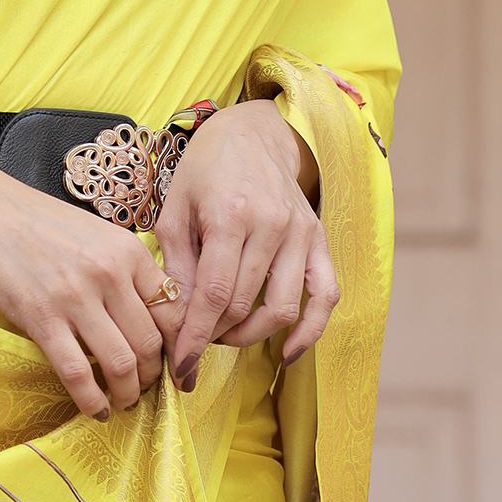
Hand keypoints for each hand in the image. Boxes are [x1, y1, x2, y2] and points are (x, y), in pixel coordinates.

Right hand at [0, 162, 184, 418]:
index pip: (173, 311)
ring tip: (123, 401)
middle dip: (153, 376)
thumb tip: (151, 316)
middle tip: (145, 387)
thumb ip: (127, 270)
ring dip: (127, 393)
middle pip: (150, 343)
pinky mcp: (42, 319)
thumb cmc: (41, 222)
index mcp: (128, 251)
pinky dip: (92, 400)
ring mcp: (76, 298)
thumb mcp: (98, 235)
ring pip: (121, 364)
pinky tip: (96, 409)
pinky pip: (78, 373)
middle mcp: (109, 274)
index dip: (178, 346)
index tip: (173, 364)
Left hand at [153, 99, 338, 384]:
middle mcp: (271, 225)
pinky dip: (310, 331)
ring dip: (250, 336)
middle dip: (214, 338)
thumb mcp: (175, 209)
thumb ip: (177, 265)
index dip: (195, 337)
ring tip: (224, 337)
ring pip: (282, 308)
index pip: (214, 294)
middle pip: (244, 305)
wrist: (252, 133)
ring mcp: (300, 233)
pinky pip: (325, 296)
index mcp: (230, 214)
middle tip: (192, 347)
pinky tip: (288, 352)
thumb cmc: (204, 170)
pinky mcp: (319, 240)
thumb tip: (176, 321)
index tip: (180, 368)